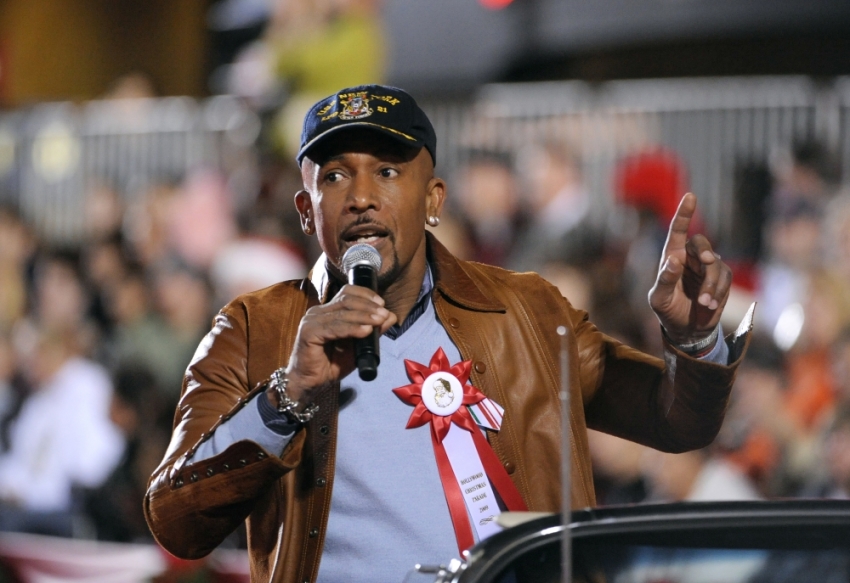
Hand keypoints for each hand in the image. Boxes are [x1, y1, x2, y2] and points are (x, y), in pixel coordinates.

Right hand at [267, 285, 397, 405]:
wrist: (309, 384)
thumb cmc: (330, 365)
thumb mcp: (357, 347)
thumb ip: (372, 331)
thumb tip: (390, 317)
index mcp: (327, 311)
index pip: (347, 293)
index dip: (365, 294)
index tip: (382, 303)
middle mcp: (317, 312)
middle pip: (346, 300)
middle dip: (368, 306)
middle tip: (384, 314)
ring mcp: (311, 321)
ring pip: (342, 313)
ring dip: (364, 316)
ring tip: (379, 321)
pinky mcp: (308, 333)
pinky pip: (334, 328)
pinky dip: (352, 328)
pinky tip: (365, 331)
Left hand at [648, 193, 731, 345]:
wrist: (686, 329)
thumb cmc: (667, 310)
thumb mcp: (659, 299)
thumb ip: (664, 280)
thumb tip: (674, 261)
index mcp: (672, 256)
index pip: (678, 231)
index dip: (684, 214)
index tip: (690, 196)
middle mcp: (690, 257)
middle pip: (701, 243)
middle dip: (705, 251)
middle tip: (708, 261)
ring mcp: (708, 267)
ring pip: (716, 265)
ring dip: (710, 285)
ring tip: (702, 304)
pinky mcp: (721, 278)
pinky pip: (725, 278)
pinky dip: (717, 292)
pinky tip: (709, 306)